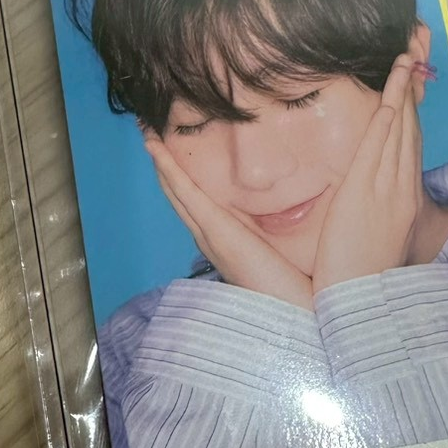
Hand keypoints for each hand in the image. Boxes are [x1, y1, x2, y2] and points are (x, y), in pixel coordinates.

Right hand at [144, 134, 314, 309]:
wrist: (299, 314)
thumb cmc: (299, 286)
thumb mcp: (288, 248)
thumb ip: (286, 227)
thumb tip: (299, 203)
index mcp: (227, 240)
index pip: (197, 202)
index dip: (182, 175)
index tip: (175, 149)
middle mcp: (212, 238)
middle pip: (179, 195)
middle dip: (164, 165)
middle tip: (150, 134)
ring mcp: (210, 235)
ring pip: (177, 192)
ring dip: (161, 163)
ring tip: (147, 135)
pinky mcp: (217, 232)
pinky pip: (187, 195)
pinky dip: (170, 172)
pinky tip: (158, 151)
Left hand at [311, 55, 422, 293]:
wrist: (359, 300)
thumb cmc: (361, 277)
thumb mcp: (374, 240)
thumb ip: (373, 215)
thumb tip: (366, 204)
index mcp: (400, 200)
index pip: (407, 147)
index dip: (410, 112)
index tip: (409, 85)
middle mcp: (400, 189)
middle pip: (409, 131)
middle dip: (412, 92)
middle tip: (413, 56)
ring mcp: (386, 189)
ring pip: (399, 130)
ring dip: (403, 92)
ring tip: (405, 59)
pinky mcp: (366, 191)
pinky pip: (380, 145)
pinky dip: (389, 116)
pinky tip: (392, 93)